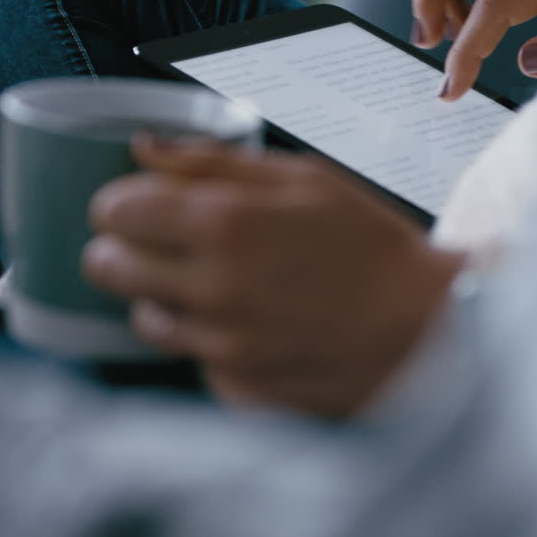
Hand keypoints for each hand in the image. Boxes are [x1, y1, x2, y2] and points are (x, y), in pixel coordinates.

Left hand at [82, 136, 466, 417]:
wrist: (430, 332)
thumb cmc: (375, 248)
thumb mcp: (306, 180)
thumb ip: (216, 162)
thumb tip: (145, 150)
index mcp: (226, 224)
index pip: (113, 210)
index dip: (123, 201)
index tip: (143, 203)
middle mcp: (213, 289)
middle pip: (106, 266)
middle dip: (124, 247)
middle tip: (162, 242)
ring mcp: (222, 345)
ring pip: (145, 317)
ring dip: (164, 296)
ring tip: (216, 283)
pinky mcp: (236, 386)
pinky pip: (191, 357)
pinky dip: (207, 339)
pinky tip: (252, 324)